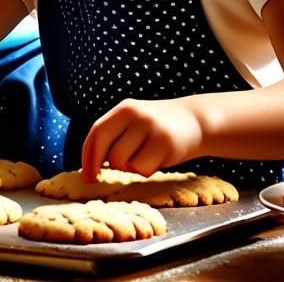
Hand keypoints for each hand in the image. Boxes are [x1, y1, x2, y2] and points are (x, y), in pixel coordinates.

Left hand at [82, 98, 203, 178]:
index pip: (97, 133)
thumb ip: (114, 135)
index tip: (87, 175)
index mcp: (124, 109)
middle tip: (125, 165)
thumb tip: (90, 166)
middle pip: (110, 153)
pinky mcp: (165, 143)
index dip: (88, 156)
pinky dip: (147, 170)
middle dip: (113, 166)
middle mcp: (136, 115)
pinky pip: (143, 169)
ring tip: (146, 156)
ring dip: (132, 168)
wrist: (196, 120)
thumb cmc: (158, 127)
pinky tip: (158, 158)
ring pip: (125, 163)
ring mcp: (151, 128)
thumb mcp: (134, 121)